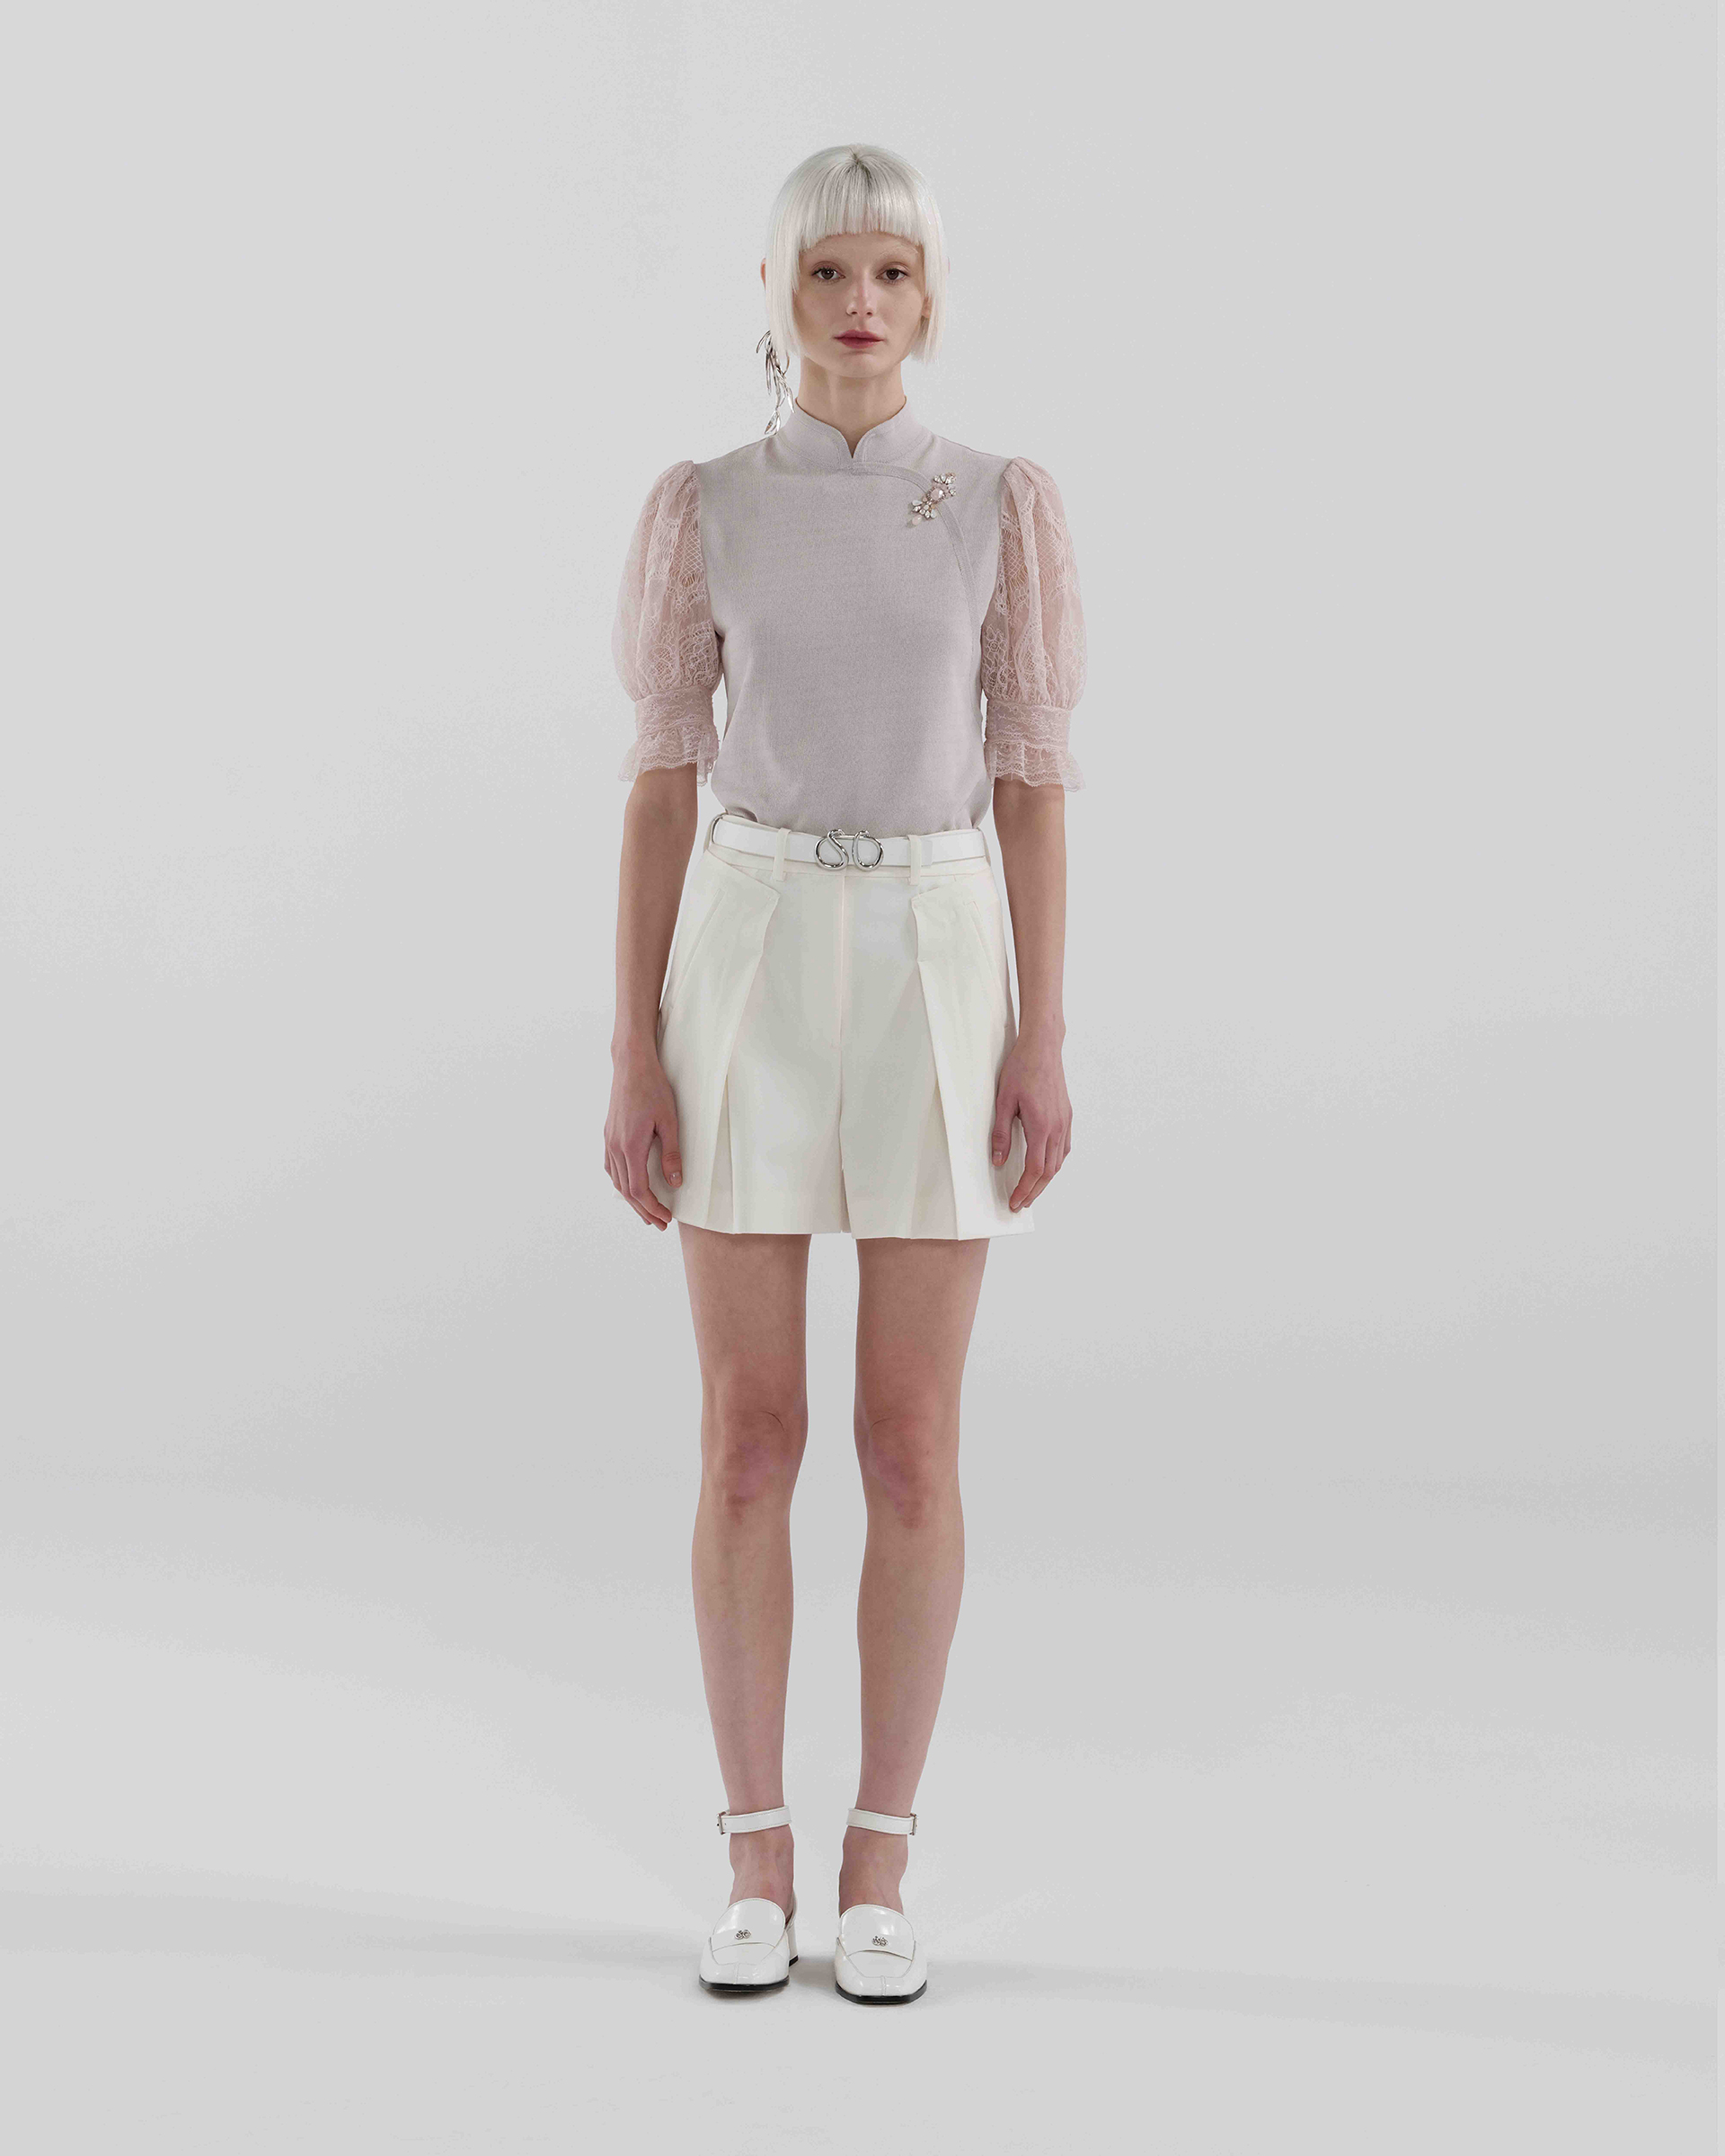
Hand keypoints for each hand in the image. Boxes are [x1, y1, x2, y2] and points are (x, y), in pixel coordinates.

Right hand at [605, 1043, 682, 1229]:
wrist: (631, 1064)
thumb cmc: (653, 1088)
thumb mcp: (670, 1121)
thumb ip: (672, 1154)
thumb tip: (676, 1183)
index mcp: (630, 1146)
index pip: (639, 1190)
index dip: (652, 1208)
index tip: (666, 1218)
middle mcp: (615, 1146)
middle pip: (626, 1190)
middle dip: (643, 1210)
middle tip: (660, 1223)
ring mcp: (609, 1140)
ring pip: (616, 1180)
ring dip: (631, 1199)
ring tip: (646, 1210)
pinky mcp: (608, 1134)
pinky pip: (611, 1166)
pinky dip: (621, 1182)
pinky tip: (629, 1185)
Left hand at [990, 1030, 1071, 1211]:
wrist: (1043, 1047)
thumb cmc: (1021, 1069)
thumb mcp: (1003, 1101)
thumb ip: (1001, 1133)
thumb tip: (997, 1160)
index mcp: (1041, 1126)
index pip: (1035, 1169)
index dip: (1025, 1189)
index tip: (1015, 1202)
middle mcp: (1057, 1127)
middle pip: (1049, 1171)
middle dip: (1035, 1191)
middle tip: (1021, 1204)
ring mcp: (1065, 1121)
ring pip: (1059, 1161)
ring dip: (1046, 1179)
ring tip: (1032, 1190)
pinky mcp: (1066, 1115)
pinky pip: (1064, 1147)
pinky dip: (1055, 1162)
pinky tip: (1046, 1166)